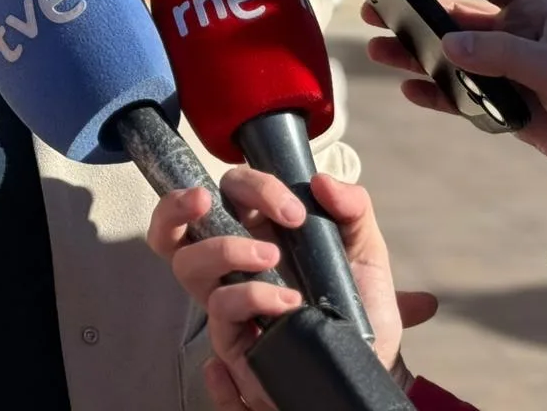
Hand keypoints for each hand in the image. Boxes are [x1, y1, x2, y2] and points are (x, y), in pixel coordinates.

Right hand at [147, 169, 435, 410]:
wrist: (371, 366)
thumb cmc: (361, 309)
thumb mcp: (367, 253)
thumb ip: (352, 209)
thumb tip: (320, 181)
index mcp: (259, 233)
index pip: (231, 193)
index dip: (253, 188)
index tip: (294, 211)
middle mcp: (234, 265)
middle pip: (175, 229)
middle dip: (176, 206)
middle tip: (205, 200)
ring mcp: (230, 303)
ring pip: (187, 269)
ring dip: (223, 252)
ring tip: (273, 264)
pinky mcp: (236, 342)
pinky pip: (221, 317)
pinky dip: (248, 302)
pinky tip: (286, 310)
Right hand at [370, 0, 546, 213]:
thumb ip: (504, 55)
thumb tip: (449, 46)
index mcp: (536, 9)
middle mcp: (516, 34)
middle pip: (453, 15)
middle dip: (414, 11)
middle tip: (374, 9)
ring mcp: (507, 69)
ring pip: (449, 56)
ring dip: (415, 53)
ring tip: (379, 49)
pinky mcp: (504, 104)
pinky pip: (458, 95)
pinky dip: (434, 93)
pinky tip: (411, 90)